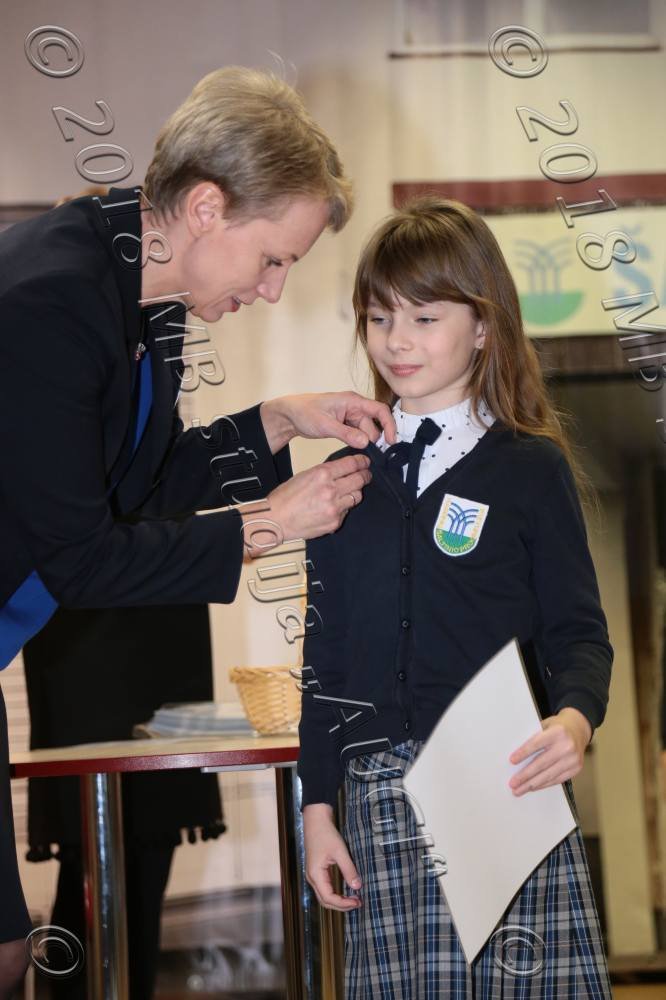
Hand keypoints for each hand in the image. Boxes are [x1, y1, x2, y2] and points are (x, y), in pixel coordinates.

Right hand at [240, 453, 370, 554]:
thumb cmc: (285, 497)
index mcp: (322, 474)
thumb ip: (326, 472)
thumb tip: (342, 470)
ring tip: (348, 492)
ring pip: (357, 496)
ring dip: (354, 492)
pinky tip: (334, 507)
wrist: (276, 519)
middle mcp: (331, 490)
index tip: (365, 462)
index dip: (362, 462)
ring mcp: (334, 507)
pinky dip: (343, 508)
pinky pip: (347, 511)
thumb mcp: (305, 475)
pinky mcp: (335, 521)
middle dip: (364, 476)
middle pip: (359, 479)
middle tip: (365, 475)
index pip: (351, 464)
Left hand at [260, 393, 396, 451]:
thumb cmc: (304, 412)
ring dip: (363, 442)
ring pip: (366, 431)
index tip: (391, 441)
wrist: (290, 414)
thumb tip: (365, 442)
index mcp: (352, 401)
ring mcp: (350, 416)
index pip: (379, 410)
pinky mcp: (346, 424)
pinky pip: (358, 434)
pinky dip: (357, 442)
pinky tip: (351, 447)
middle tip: (362, 451)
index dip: (388, 425)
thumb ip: (346, 433)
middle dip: (371, 439)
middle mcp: (354, 407)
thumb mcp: (325, 424)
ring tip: (352, 448)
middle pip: (373, 425)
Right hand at [303, 804, 362, 911]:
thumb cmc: (326, 834)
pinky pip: (325, 887)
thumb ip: (349, 870)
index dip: (344, 903)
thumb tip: (357, 887)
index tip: (358, 902)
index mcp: (315, 875)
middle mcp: (312, 878)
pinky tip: (346, 890)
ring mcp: (313, 874)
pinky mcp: (317, 870)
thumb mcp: (340, 851)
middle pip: (325, 901)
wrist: (316, 820)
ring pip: (325, 895)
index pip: (329, 898)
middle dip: (341, 905)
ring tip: (354, 899)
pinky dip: (335, 893)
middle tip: (358, 903)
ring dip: (339, 900)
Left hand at [508, 707, 591, 796]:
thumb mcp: (545, 725)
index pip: (536, 744)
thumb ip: (534, 738)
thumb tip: (516, 757)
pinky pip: (556, 780)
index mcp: (557, 732)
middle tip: (513, 783)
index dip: (523, 753)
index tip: (512, 761)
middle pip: (541, 763)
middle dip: (525, 775)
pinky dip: (543, 784)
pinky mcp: (576, 769)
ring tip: (519, 790)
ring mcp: (573, 759)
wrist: (579, 730)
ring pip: (548, 775)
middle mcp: (567, 746)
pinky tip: (533, 787)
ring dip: (532, 784)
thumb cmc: (557, 728)